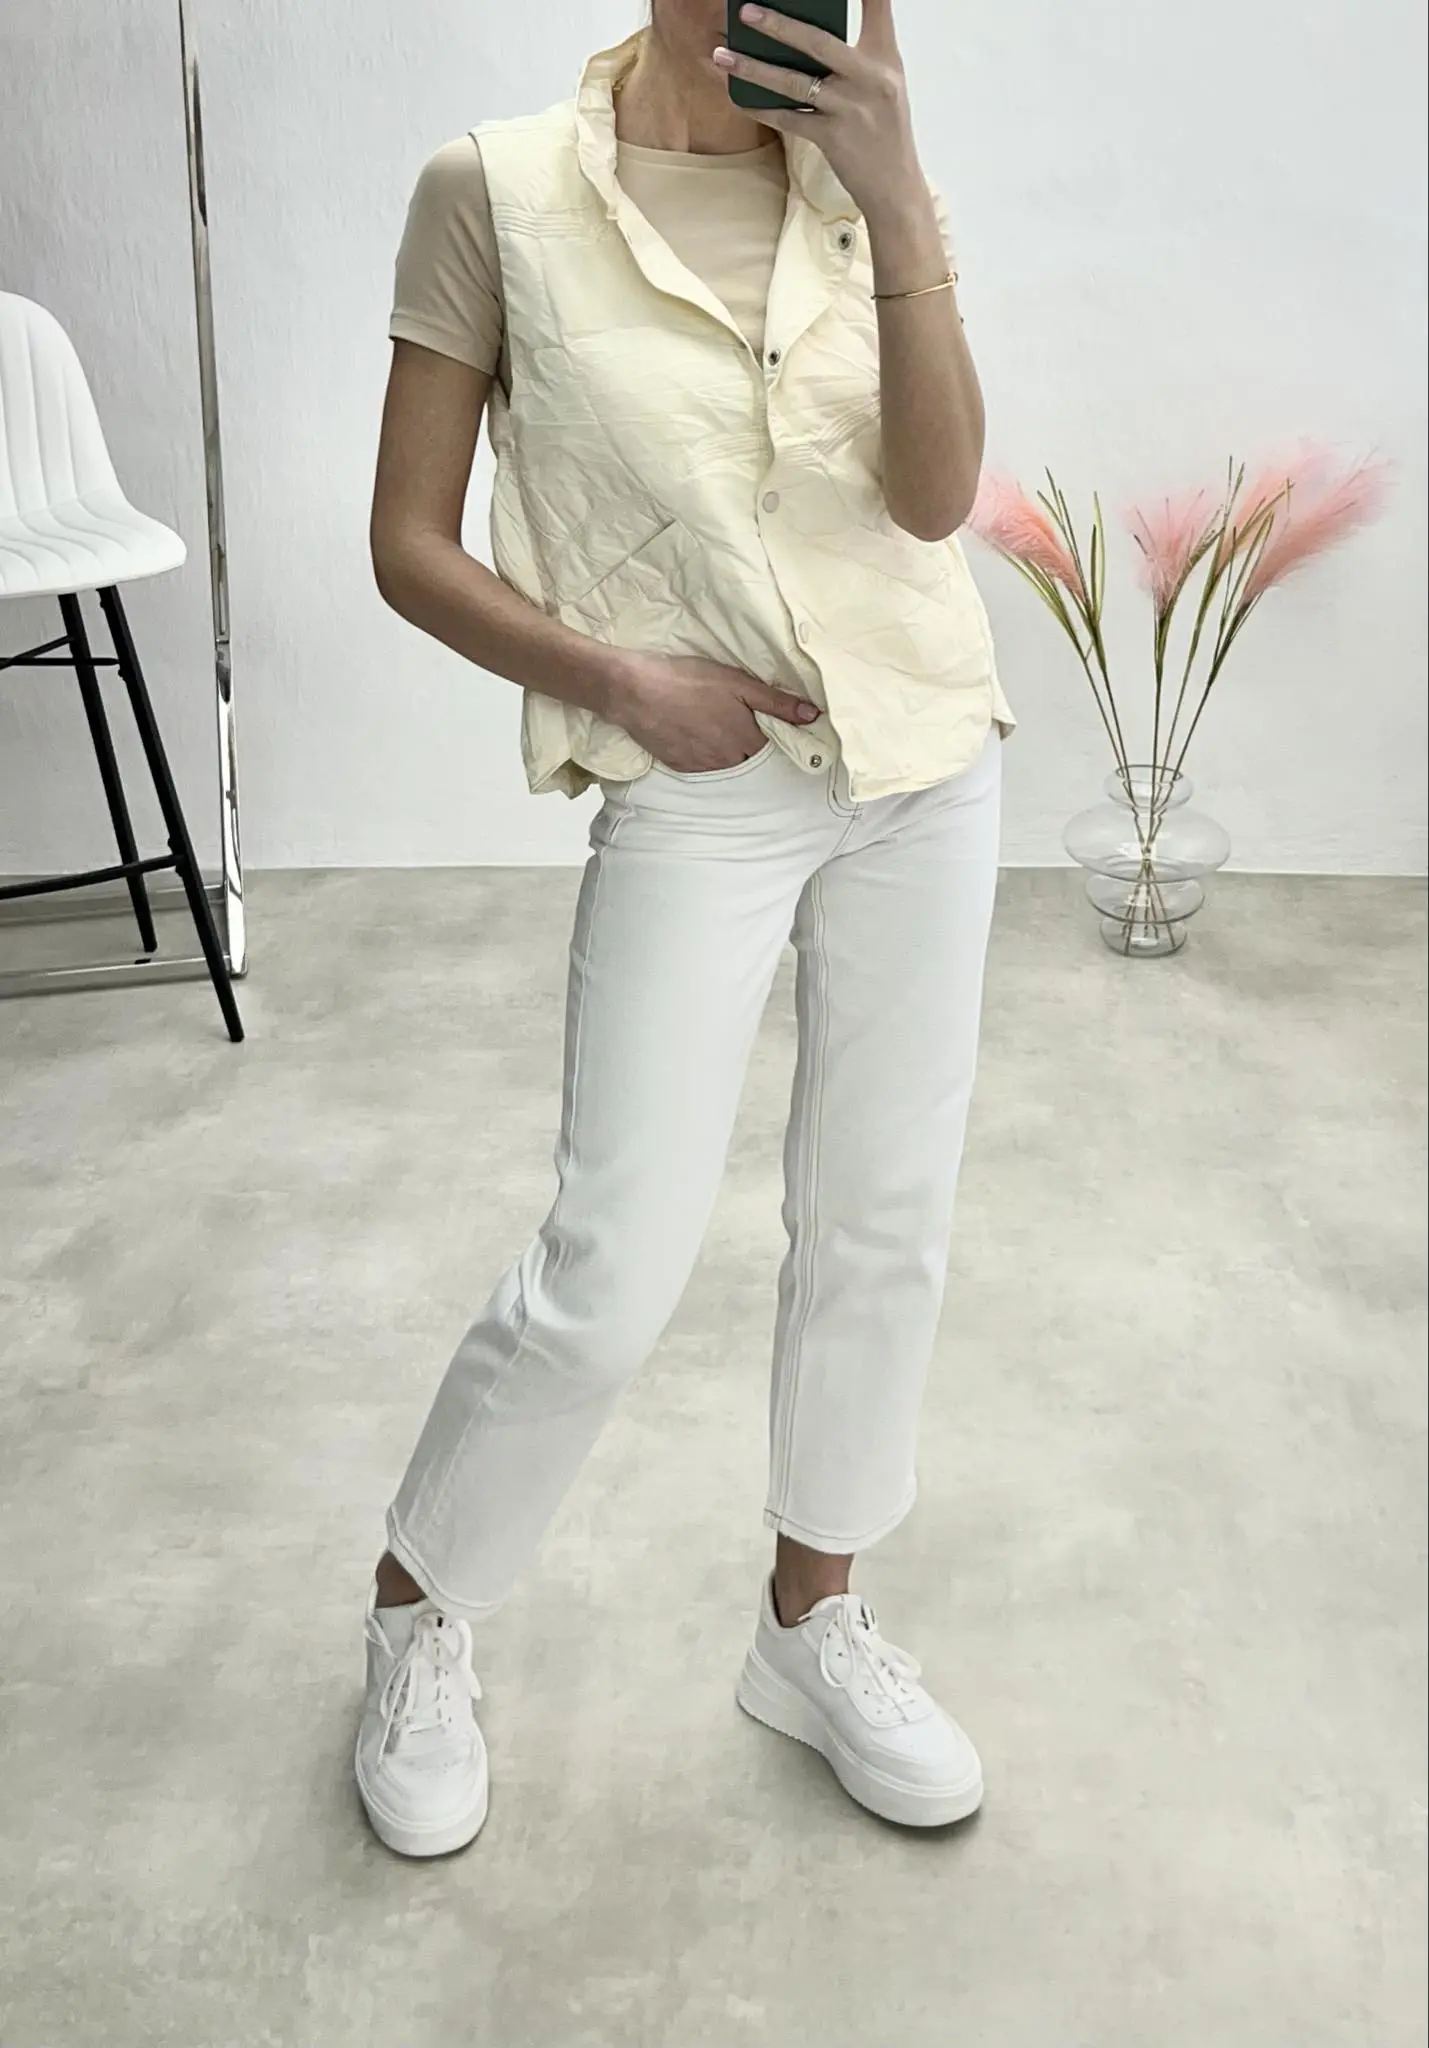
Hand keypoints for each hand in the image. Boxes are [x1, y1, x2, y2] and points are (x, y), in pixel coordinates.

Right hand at [603, 653, 819, 773]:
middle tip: (741, 724)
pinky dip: (706, 756)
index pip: (773, 750)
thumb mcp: (739, 683)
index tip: (770, 726)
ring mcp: (702, 766)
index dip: (774, 738)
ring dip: (729, 752)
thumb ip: (778, 703)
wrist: (637, 692)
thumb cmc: (690, 681)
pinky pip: (702, 767)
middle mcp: (728, 760)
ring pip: (727, 766)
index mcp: (747, 740)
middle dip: (752, 746)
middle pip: (750, 760)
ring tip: (718, 728)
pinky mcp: (680, 766)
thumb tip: (813, 716)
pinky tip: (698, 736)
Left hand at [713, 1, 919, 216]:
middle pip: (817, 41)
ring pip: (793, 81)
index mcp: (885, 57)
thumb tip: (806, 36)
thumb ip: (856, 56)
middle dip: (777, 24)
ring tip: (723, 55)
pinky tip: (740, 99)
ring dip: (753, 68)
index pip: (878, 5)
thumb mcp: (885, 83)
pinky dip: (761, 109)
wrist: (895, 186)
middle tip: (746, 10)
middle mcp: (870, 78)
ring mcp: (849, 108)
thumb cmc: (884, 129)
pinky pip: (788, 118)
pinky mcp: (832, 138)